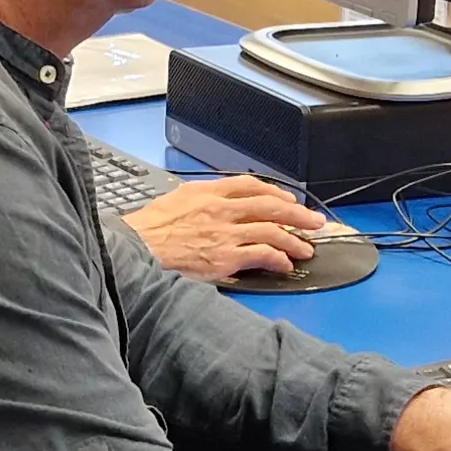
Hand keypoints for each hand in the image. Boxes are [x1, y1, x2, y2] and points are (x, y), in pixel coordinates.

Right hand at [126, 176, 327, 280]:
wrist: (136, 248)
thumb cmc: (148, 229)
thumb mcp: (175, 200)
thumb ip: (200, 198)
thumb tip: (215, 201)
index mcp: (208, 192)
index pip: (250, 186)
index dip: (275, 193)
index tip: (288, 200)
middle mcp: (221, 210)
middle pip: (269, 206)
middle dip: (297, 214)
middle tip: (314, 221)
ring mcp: (225, 234)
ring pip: (271, 231)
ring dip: (293, 239)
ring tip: (306, 247)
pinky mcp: (225, 258)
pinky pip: (261, 255)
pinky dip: (277, 258)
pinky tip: (284, 263)